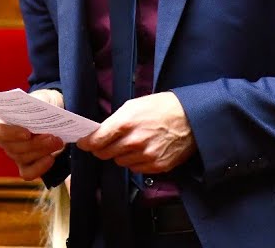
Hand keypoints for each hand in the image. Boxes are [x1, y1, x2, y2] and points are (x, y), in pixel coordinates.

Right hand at [0, 88, 66, 180]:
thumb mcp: (41, 98)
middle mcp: (2, 139)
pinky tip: (51, 158)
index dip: (10, 133)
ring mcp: (12, 153)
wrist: (52, 112)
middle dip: (35, 144)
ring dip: (41, 151)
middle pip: (13, 147)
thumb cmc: (43, 103)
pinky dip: (39, 168)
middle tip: (53, 137)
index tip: (27, 133)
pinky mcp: (24, 165)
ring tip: (58, 142)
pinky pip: (28, 173)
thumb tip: (40, 113)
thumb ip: (38, 104)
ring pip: (22, 158)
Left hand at [76, 91, 195, 174]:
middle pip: (105, 153)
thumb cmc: (162, 107)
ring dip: (120, 155)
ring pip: (119, 162)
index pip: (96, 140)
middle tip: (106, 143)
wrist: (191, 118)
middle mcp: (134, 142)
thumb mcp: (134, 105)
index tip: (83, 143)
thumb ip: (115, 120)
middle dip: (102, 148)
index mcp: (126, 123)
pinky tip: (143, 150)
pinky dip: (135, 162)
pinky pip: (135, 169)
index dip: (87, 143)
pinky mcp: (156, 166)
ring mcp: (146, 156)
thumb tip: (99, 132)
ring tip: (131, 143)